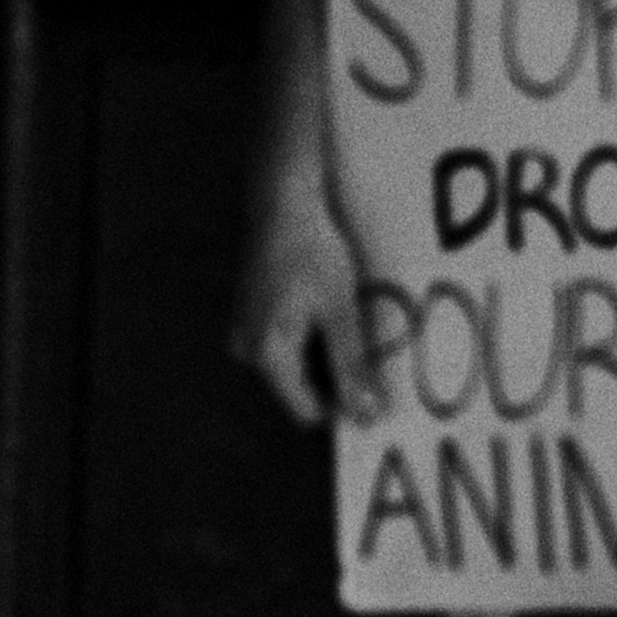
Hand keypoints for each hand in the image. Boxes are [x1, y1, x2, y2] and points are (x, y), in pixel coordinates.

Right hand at [229, 170, 384, 428]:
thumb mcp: (339, 311)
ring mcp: (243, 332)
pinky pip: (282, 345)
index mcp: (265, 353)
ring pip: (292, 367)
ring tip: (340, 320)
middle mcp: (245, 349)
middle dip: (333, 377)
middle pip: (299, 390)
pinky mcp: (248, 315)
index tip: (374, 388)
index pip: (307, 411)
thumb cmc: (311, 252)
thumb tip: (366, 414)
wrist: (280, 203)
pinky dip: (308, 338)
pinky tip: (321, 309)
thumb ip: (351, 367)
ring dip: (321, 355)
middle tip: (360, 343)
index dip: (343, 406)